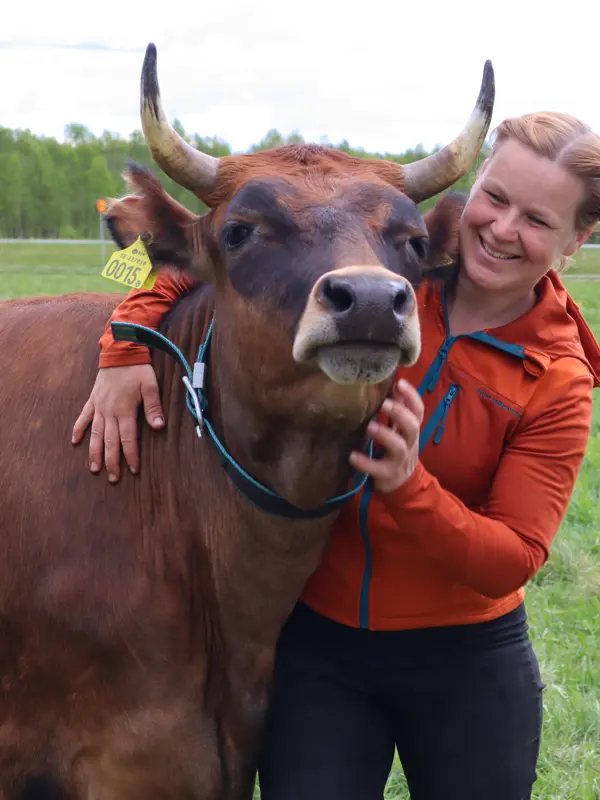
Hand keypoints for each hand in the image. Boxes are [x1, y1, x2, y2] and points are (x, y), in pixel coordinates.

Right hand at [71, 365, 163, 482]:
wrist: (120, 351)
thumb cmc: (138, 369)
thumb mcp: (150, 386)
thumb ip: (153, 408)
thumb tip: (159, 427)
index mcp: (125, 410)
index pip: (128, 439)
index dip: (131, 455)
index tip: (133, 470)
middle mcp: (109, 412)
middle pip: (110, 442)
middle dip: (112, 461)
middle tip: (113, 478)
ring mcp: (99, 407)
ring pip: (96, 434)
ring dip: (94, 452)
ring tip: (94, 469)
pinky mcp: (92, 400)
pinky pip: (83, 418)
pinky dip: (78, 430)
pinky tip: (74, 442)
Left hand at [349, 378, 423, 492]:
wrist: (403, 483)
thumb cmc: (399, 450)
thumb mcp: (402, 431)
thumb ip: (400, 411)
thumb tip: (394, 386)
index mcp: (412, 430)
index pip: (418, 411)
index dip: (412, 397)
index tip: (400, 383)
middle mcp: (409, 443)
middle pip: (412, 426)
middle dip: (400, 413)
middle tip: (385, 404)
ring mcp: (400, 460)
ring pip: (398, 447)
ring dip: (385, 435)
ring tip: (370, 426)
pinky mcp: (388, 474)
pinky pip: (378, 469)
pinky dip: (365, 462)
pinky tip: (353, 456)